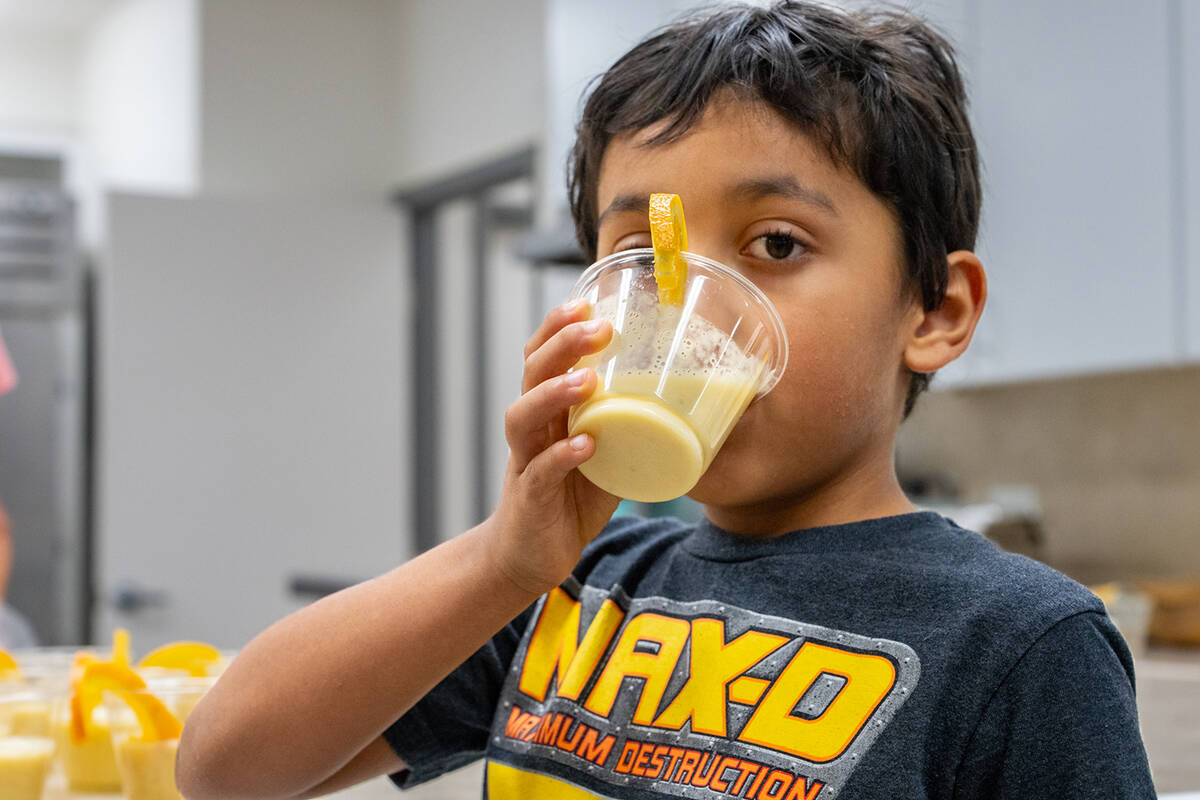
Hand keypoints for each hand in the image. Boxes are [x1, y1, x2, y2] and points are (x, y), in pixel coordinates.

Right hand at [484, 301, 619, 594]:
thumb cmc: (566, 499)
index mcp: (546, 413)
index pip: (540, 358)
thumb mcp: (600, 455)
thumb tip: (687, 403)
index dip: (556, 327)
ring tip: (586, 380)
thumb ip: (626, 428)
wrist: (526, 557)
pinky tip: (585, 445)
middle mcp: (531, 430)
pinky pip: (540, 471)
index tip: (585, 301)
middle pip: (531, 374)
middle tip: (597, 328)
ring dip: (554, 394)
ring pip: (524, 417)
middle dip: (561, 345)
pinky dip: (562, 457)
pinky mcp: (531, 499)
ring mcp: (525, 463)